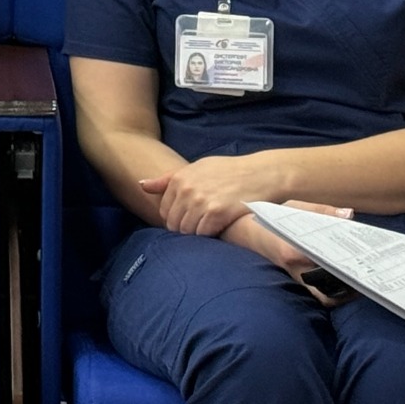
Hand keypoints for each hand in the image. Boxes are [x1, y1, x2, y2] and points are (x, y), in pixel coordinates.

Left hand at [141, 152, 282, 235]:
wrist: (262, 174)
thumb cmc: (230, 171)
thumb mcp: (197, 168)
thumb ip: (168, 179)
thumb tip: (142, 185)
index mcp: (180, 179)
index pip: (165, 210)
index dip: (175, 218)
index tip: (188, 220)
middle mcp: (187, 190)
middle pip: (174, 223)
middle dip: (183, 228)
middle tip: (200, 228)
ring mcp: (201, 202)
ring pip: (187, 230)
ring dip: (196, 234)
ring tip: (209, 228)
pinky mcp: (217, 213)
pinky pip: (202, 233)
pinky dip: (208, 235)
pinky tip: (218, 230)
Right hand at [221, 199, 354, 302]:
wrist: (238, 231)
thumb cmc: (267, 217)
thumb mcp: (292, 207)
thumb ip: (321, 211)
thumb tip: (349, 215)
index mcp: (293, 251)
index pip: (328, 266)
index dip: (349, 268)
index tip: (366, 262)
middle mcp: (293, 270)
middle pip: (329, 292)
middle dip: (350, 288)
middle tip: (368, 276)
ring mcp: (292, 279)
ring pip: (324, 299)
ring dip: (342, 294)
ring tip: (358, 281)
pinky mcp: (292, 282)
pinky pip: (316, 295)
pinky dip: (331, 292)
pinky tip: (343, 281)